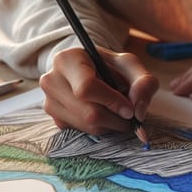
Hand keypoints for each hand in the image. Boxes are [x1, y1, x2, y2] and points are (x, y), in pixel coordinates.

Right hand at [40, 46, 159, 133]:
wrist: (90, 69)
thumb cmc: (109, 66)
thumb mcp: (130, 65)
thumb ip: (143, 82)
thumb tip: (138, 112)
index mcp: (67, 59)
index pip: (87, 88)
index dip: (112, 102)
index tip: (130, 109)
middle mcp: (51, 80)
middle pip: (88, 112)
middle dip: (115, 118)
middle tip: (130, 115)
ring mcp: (49, 101)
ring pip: (85, 125)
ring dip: (109, 124)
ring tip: (118, 112)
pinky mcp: (54, 118)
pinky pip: (81, 131)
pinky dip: (99, 128)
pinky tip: (104, 114)